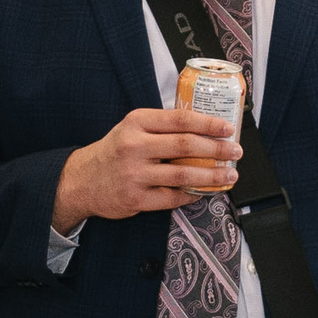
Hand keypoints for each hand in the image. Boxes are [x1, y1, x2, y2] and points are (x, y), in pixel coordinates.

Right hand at [53, 107, 238, 229]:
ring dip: (211, 176)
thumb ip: (162, 126)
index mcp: (137, 123)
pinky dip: (191, 195)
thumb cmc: (114, 152)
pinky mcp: (136, 198)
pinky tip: (203, 192)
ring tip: (228, 175)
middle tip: (235, 151)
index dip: (208, 124)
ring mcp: (135, 174)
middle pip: (185, 146)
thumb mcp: (131, 128)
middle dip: (216, 150)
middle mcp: (134, 146)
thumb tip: (204, 128)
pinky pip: (172, 198)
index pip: (180, 120)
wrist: (82, 180)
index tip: (227, 128)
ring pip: (183, 175)